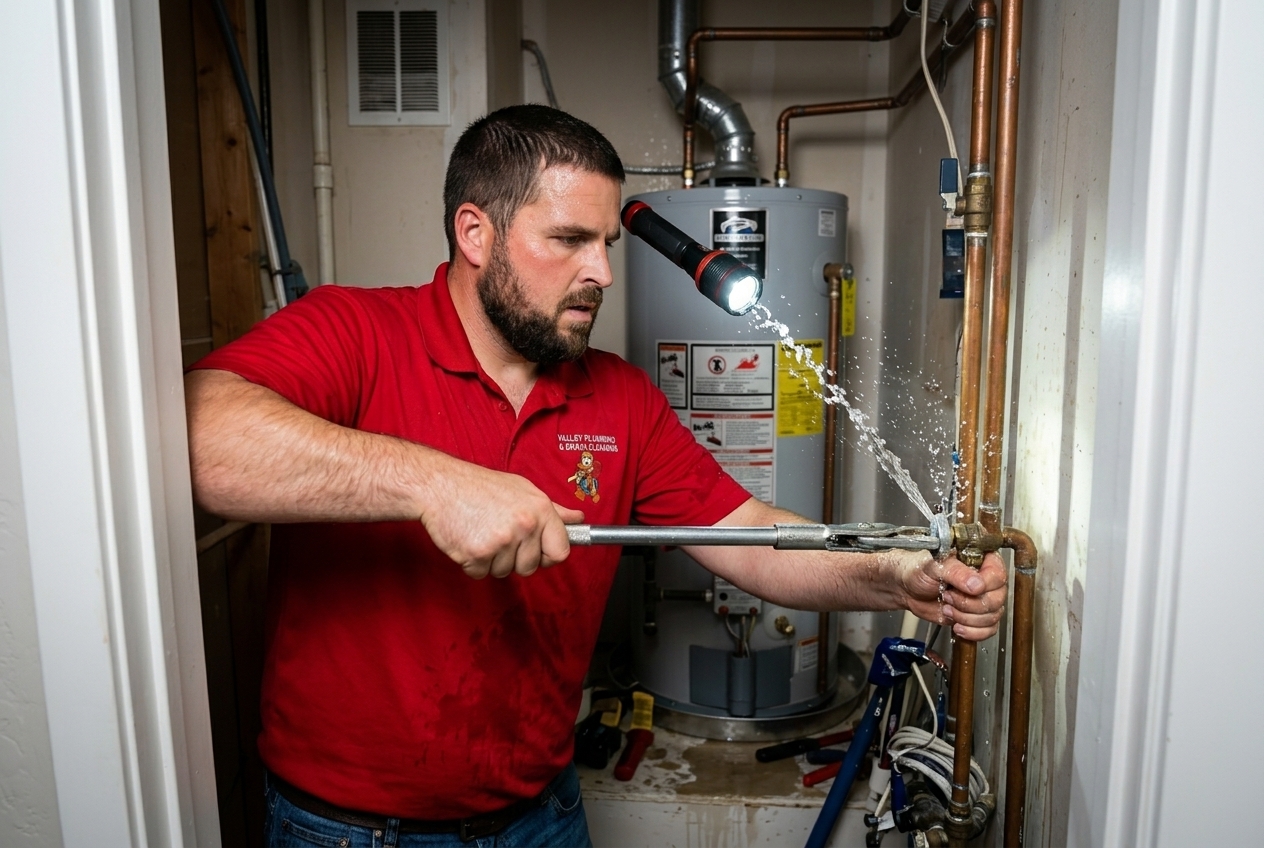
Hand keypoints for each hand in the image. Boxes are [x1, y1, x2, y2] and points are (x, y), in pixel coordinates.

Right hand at [418, 456, 583, 578]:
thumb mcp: (524, 490)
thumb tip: (579, 519)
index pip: (560, 552)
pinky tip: (468, 538)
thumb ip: (553, 510)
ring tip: (481, 531)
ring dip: (492, 560)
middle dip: (515, 558)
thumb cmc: (481, 487)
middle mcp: (524, 526)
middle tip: (499, 534)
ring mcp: (500, 541)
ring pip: (505, 572)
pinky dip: (473, 563)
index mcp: (540, 510)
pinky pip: (481, 574)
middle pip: (530, 567)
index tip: (538, 552)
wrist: (440, 485)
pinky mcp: (476, 554)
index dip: (548, 556)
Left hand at [900, 551, 1007, 640]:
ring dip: (967, 618)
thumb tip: (977, 585)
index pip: (997, 575)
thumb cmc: (917, 569)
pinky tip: (957, 626)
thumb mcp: (934, 565)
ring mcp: (982, 597)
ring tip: (948, 608)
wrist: (905, 588)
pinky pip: (989, 629)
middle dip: (969, 604)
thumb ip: (956, 572)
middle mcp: (985, 578)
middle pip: (997, 599)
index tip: (966, 589)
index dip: (983, 586)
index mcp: (980, 558)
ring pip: (993, 616)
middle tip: (948, 597)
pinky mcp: (977, 615)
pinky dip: (973, 632)